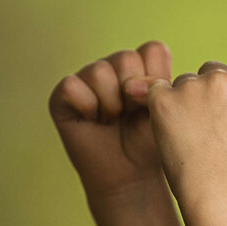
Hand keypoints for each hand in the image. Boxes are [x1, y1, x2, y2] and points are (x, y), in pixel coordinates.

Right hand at [48, 40, 172, 206]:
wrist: (130, 175)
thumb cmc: (148, 143)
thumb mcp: (164, 112)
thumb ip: (159, 86)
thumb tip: (132, 84)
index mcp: (141, 65)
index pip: (153, 50)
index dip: (157, 80)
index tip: (154, 106)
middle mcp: (113, 66)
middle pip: (126, 58)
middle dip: (134, 94)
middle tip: (131, 116)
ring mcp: (86, 78)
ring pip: (100, 71)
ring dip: (111, 103)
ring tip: (113, 120)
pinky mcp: (62, 95)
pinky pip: (72, 86)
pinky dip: (87, 106)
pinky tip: (93, 121)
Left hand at [145, 48, 226, 219]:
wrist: (220, 195)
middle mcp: (221, 78)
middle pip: (211, 70)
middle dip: (209, 90)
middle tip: (211, 126)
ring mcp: (190, 88)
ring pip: (184, 82)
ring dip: (185, 100)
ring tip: (194, 136)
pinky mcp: (162, 101)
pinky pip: (156, 89)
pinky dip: (161, 105)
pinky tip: (172, 128)